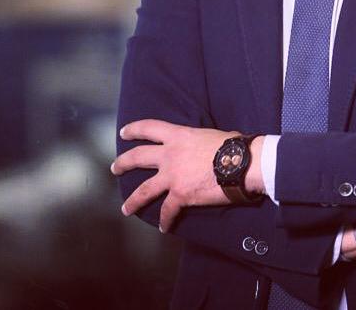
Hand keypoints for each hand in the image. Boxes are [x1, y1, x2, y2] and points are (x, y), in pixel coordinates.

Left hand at [111, 121, 248, 232]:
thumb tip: (207, 147)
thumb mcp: (210, 135)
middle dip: (124, 163)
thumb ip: (199, 141)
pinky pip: (167, 211)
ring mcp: (172, 176)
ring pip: (144, 190)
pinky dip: (165, 221)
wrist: (240, 164)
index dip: (134, 129)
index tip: (124, 133)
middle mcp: (170, 155)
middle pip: (138, 157)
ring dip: (133, 201)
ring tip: (126, 209)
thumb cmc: (232, 146)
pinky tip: (164, 227)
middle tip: (115, 168)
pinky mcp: (180, 196)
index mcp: (178, 136)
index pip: (150, 128)